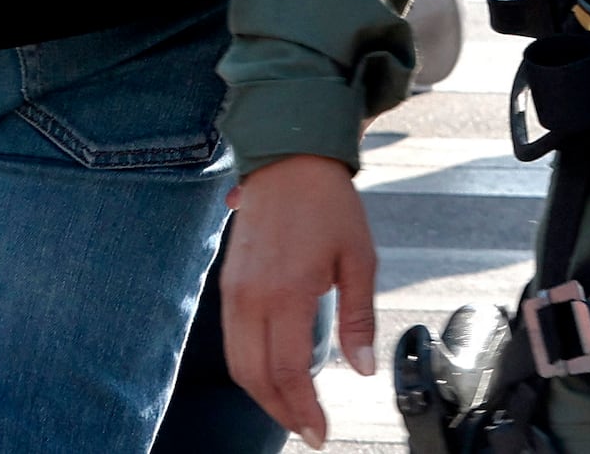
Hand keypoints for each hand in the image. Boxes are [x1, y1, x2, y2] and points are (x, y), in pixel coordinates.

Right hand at [223, 153, 380, 443]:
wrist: (288, 162)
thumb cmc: (329, 205)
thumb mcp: (359, 258)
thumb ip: (358, 318)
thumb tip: (361, 369)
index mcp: (287, 292)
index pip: (288, 370)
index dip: (303, 408)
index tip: (321, 431)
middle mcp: (251, 299)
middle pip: (256, 377)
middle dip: (282, 411)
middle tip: (309, 430)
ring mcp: (233, 294)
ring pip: (239, 365)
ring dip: (263, 396)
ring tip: (294, 411)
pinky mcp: (227, 288)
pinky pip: (233, 343)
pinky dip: (251, 370)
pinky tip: (275, 376)